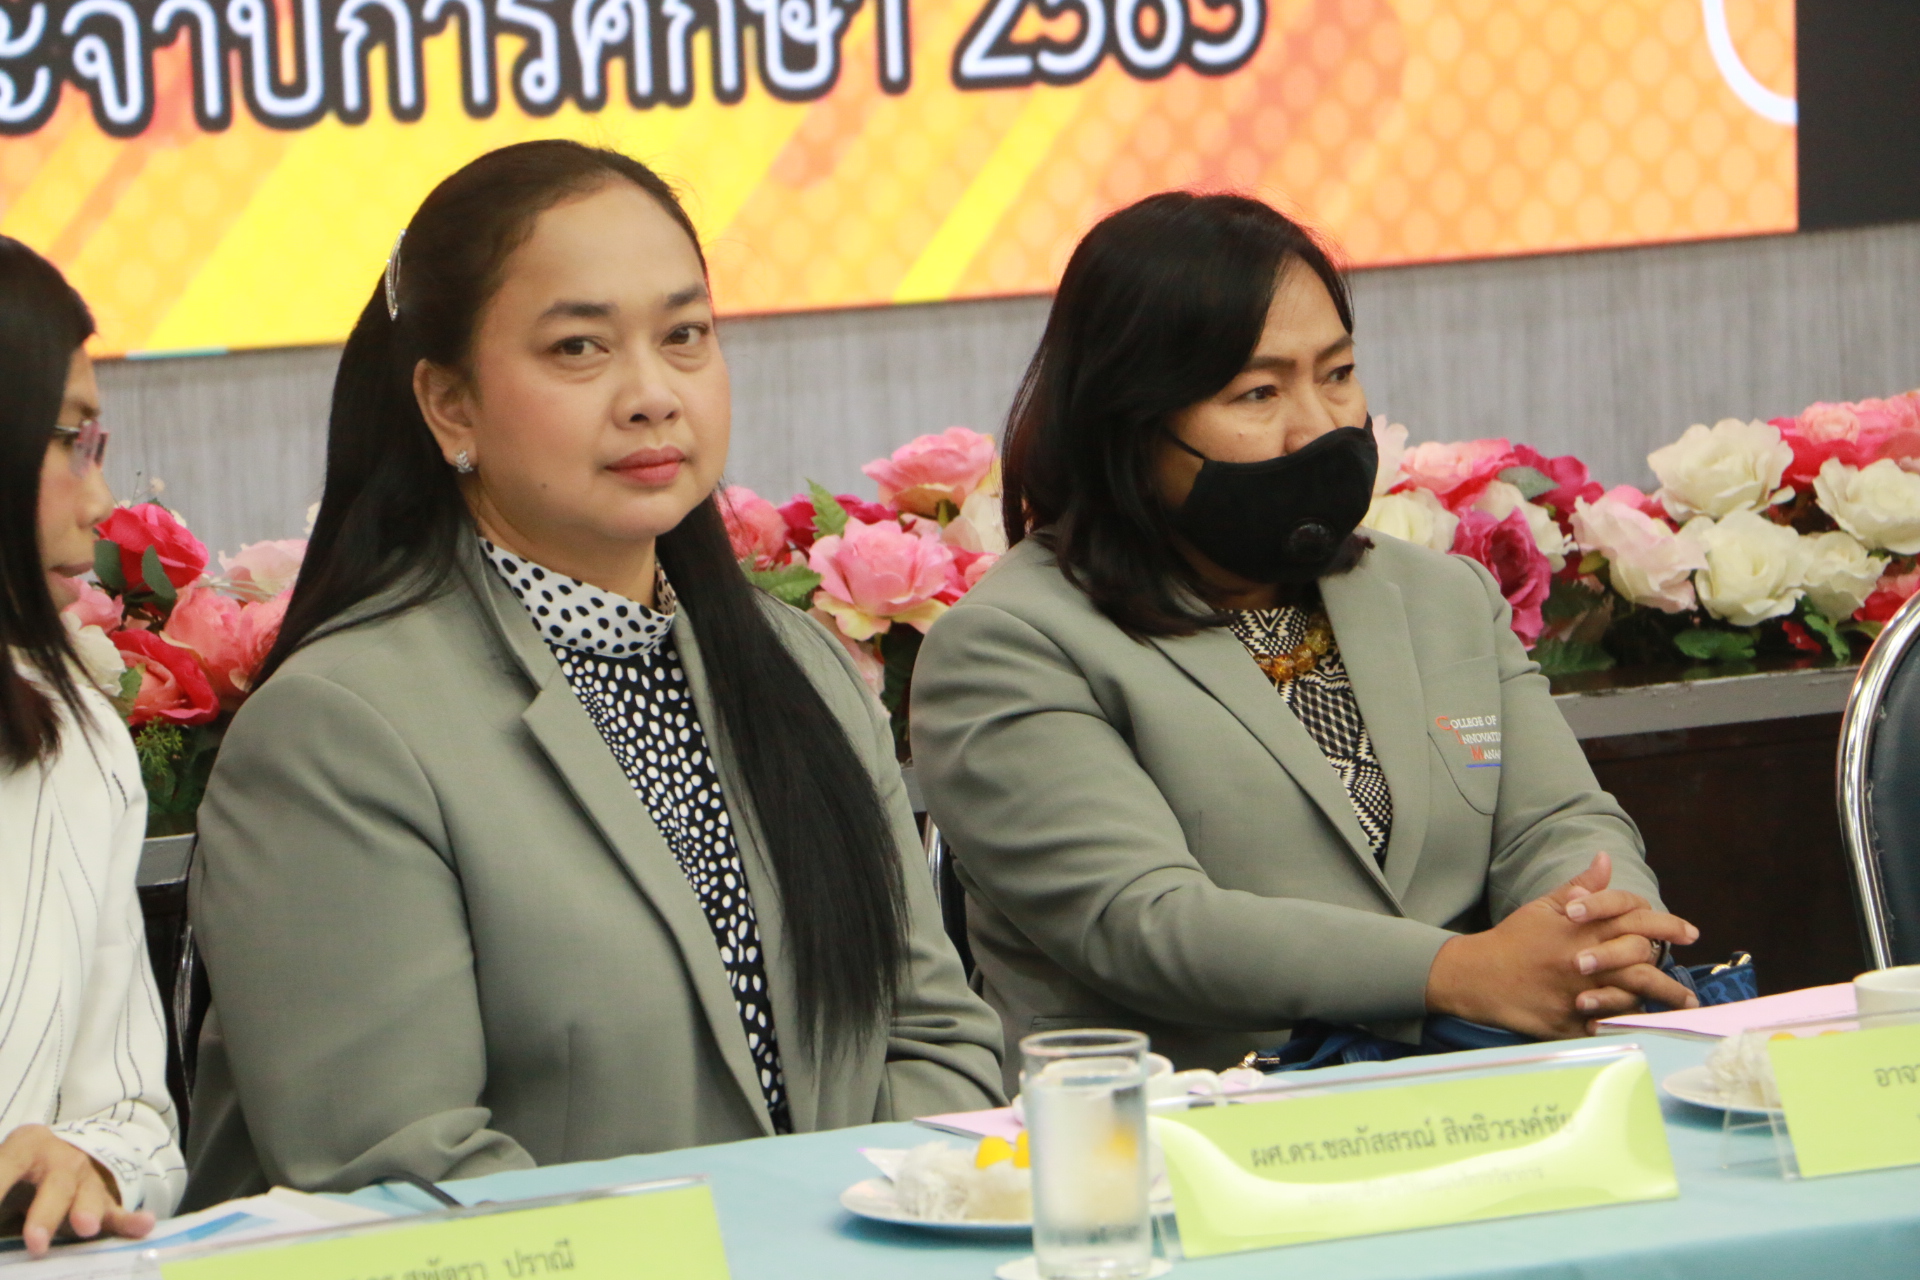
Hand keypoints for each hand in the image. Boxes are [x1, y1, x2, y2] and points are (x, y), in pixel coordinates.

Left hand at [0, 1125, 153, 1257]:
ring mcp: (88, 1180)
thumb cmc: (18, 1176)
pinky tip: (142, 1225)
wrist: (60, 1159)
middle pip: (56, 1182)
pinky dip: (130, 1221)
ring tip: (83, 1228)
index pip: (6, 1165)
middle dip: (45, 1213)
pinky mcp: (106, 1202)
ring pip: (90, 1195)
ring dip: (86, 1212)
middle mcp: (61, 1158)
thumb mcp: (3, 1176)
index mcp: (25, 1146)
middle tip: (35, 1242)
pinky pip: (118, 1210)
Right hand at [1424, 853, 1701, 1038]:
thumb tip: (1606, 859)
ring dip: (1662, 1000)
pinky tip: (1646, 1025)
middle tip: (1693, 984)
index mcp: (1580, 928)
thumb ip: (1579, 886)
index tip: (1690, 933)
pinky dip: (1628, 1023)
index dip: (1667, 925)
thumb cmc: (1513, 939)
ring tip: (1683, 1007)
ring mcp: (1576, 990)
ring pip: (1631, 994)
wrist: (1477, 975)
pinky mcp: (1568, 1020)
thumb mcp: (1543, 906)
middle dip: (1671, 972)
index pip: (1634, 920)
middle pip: (1640, 961)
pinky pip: (1607, 1024)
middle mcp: (1583, 958)